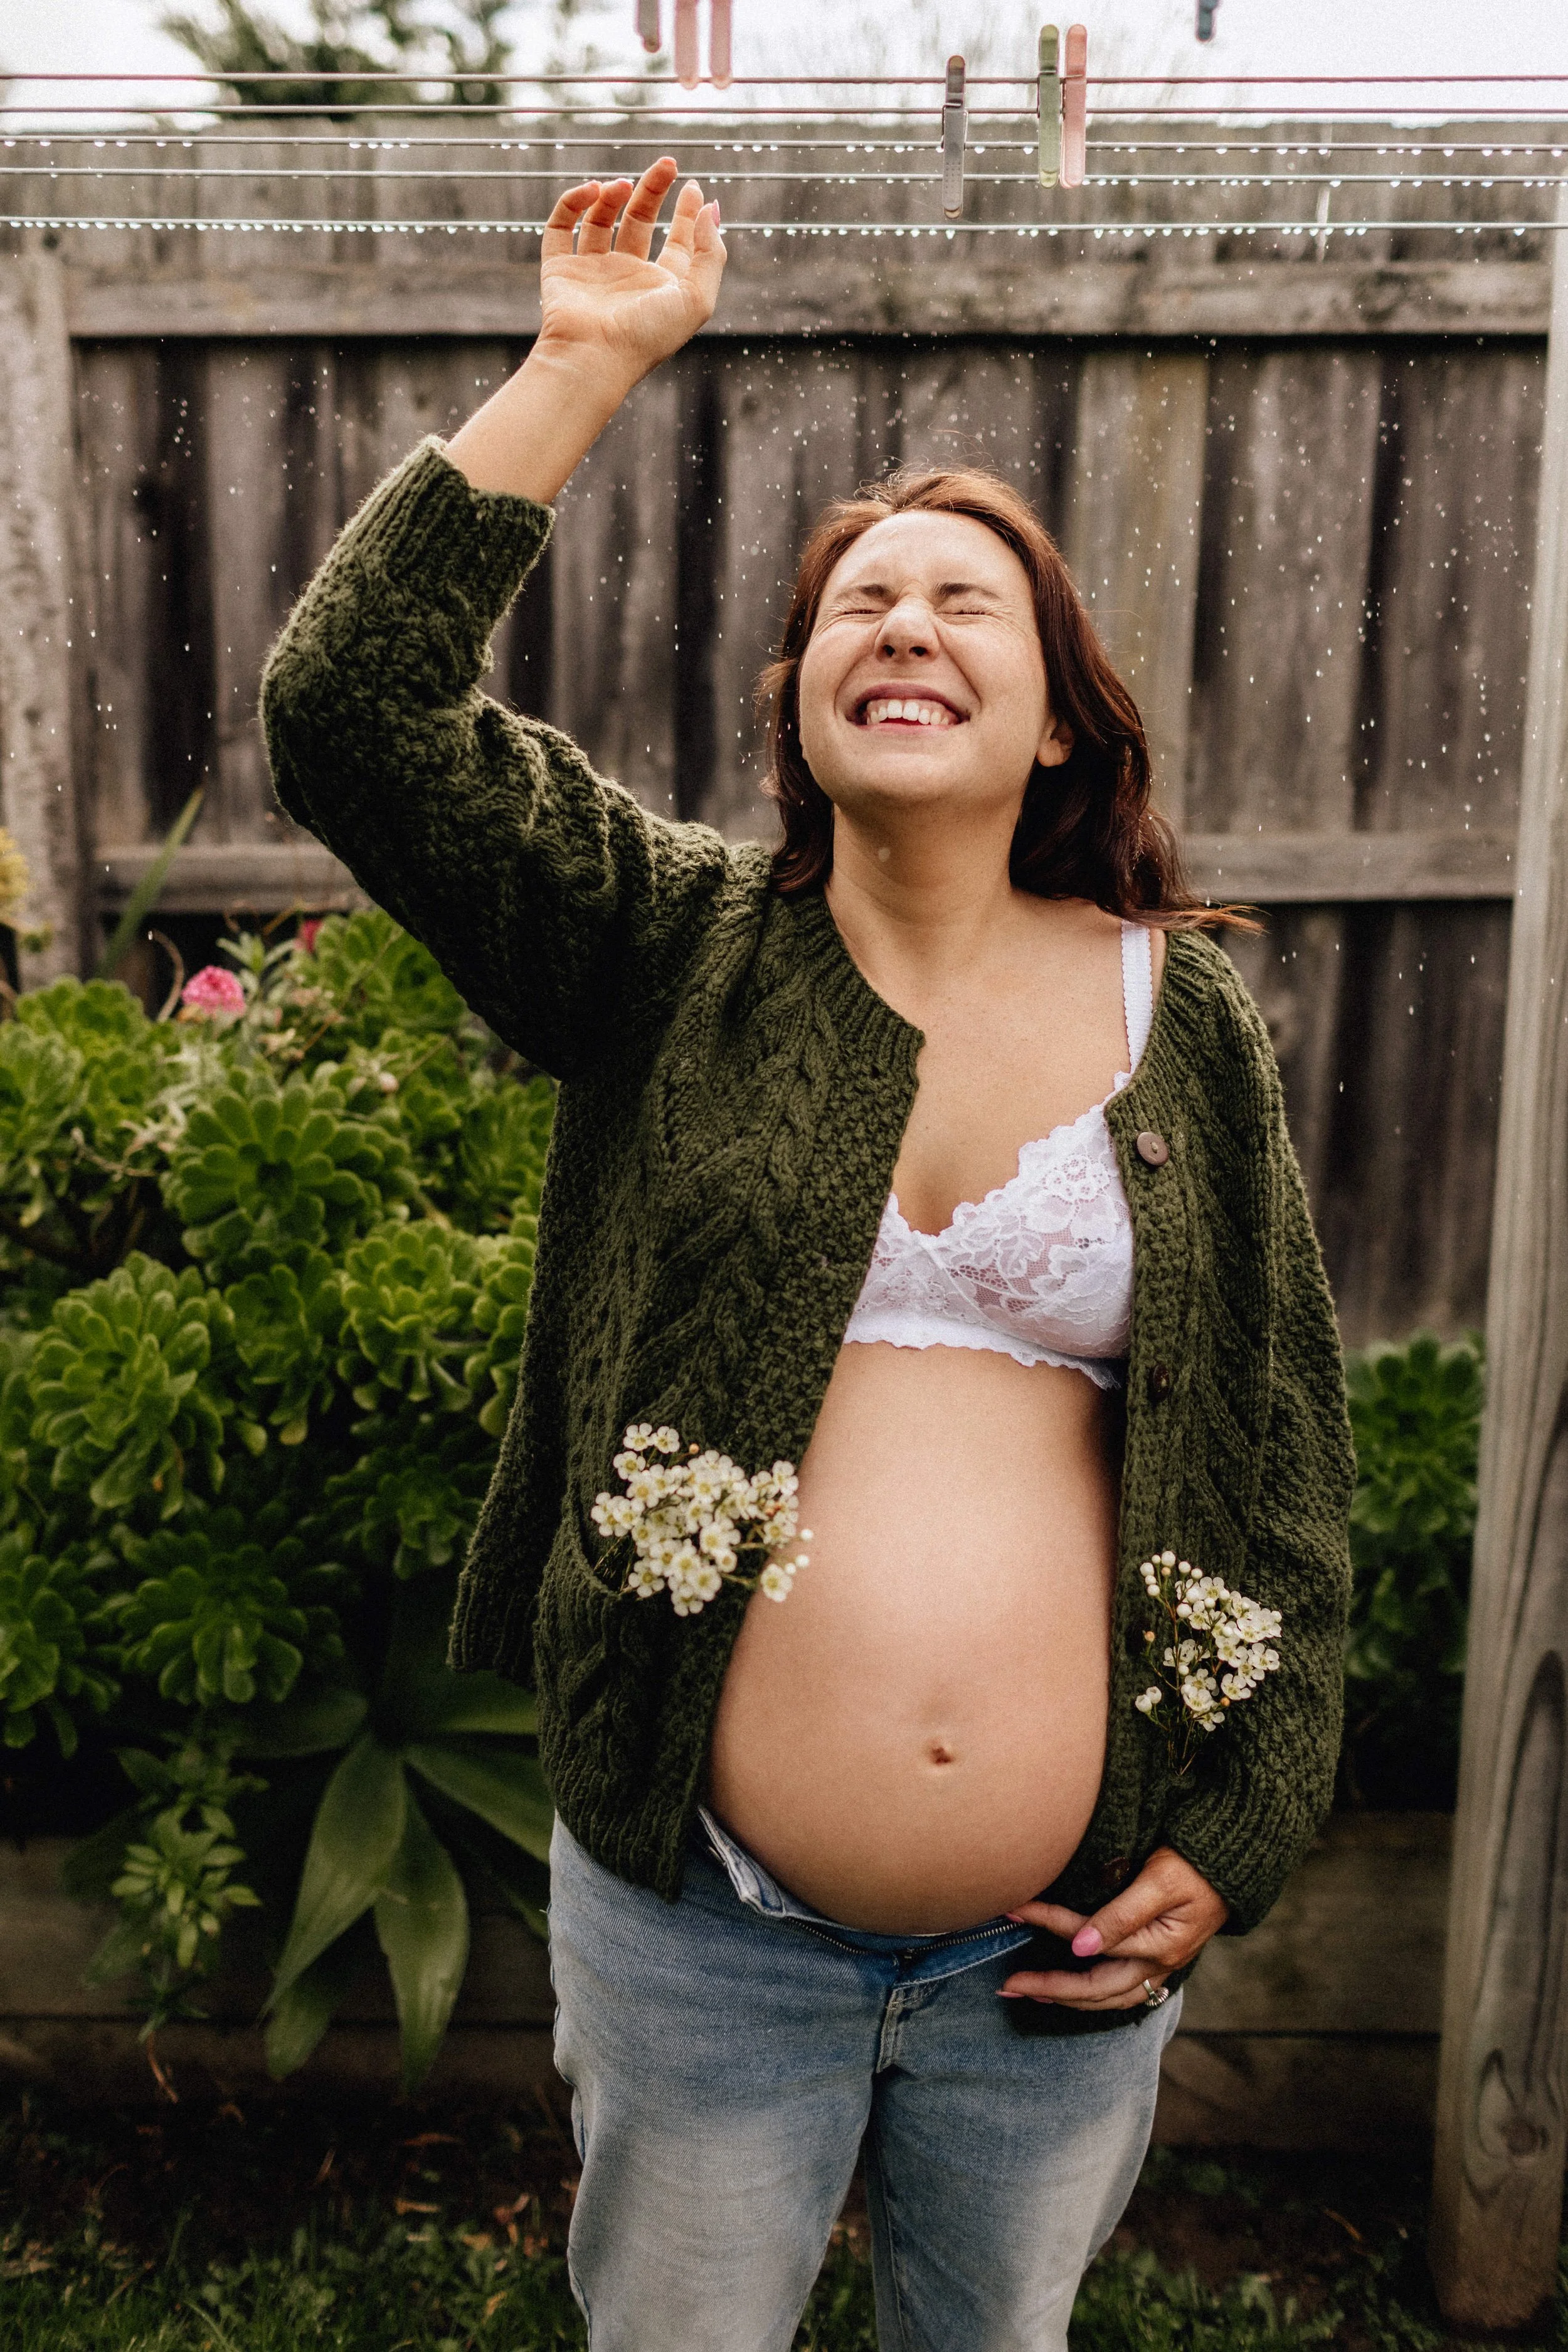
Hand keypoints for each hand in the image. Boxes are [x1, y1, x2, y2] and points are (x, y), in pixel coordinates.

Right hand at [447, 159, 724, 500]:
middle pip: (641, 221)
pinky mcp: (560, 268)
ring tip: (620, 185)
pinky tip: (593, 190)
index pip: (678, 243)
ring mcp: (592, 272)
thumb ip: (711, 254)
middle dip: (653, 191)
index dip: (688, 214)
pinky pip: (562, 226)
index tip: (694, 186)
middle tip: (666, 163)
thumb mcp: (697, 298)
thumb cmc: (647, 336)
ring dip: (612, 195)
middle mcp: (627, 277)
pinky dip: (575, 202)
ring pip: (602, 219)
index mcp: (660, 287)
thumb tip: (713, 209)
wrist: (594, 358)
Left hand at [998, 1846, 1226, 2011]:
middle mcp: (1158, 1964)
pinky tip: (1073, 1992)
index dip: (1047, 1924)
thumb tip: (1080, 1947)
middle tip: (1007, 1986)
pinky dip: (1093, 1996)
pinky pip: (1122, 1992)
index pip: (1088, 1939)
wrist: (1235, 1863)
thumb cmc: (1196, 1863)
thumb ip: (1122, 1913)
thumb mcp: (1161, 1881)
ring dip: (1067, 1998)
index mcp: (1157, 1945)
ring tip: (1031, 1994)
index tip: (1013, 1910)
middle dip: (1048, 1989)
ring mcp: (1160, 1967)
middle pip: (1094, 1988)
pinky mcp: (1160, 1961)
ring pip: (1107, 1998)